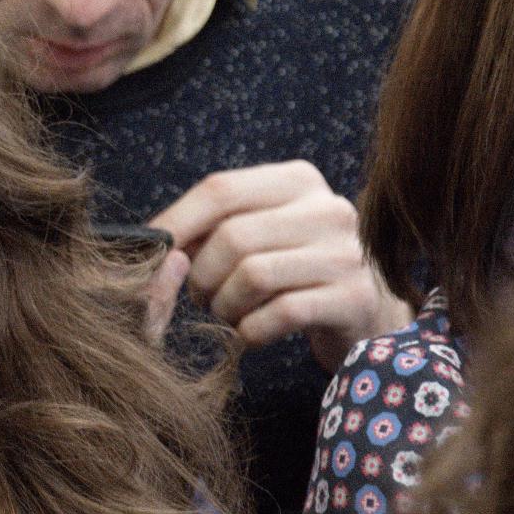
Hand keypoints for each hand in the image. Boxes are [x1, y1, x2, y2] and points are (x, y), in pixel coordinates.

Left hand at [150, 161, 413, 369]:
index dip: (176, 223)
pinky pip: (280, 314)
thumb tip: (154, 245)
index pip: (221, 189)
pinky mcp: (354, 298)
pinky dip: (251, 330)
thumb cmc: (290, 271)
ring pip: (253, 275)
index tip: (153, 253)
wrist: (360, 312)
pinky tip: (251, 332)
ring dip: (224, 305)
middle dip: (201, 275)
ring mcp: (346, 253)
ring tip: (227, 313)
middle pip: (233, 236)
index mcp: (297, 180)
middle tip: (201, 296)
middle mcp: (328, 208)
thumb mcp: (255, 236)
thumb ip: (208, 230)